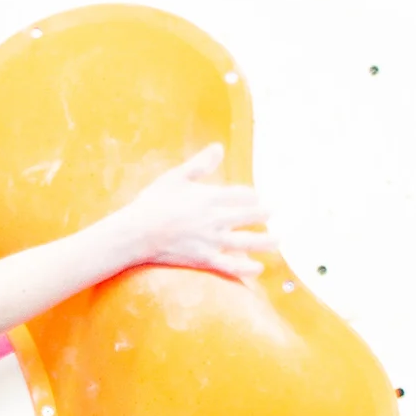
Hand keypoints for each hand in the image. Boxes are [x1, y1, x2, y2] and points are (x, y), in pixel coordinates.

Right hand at [112, 144, 265, 282]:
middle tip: (272, 212)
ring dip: (265, 241)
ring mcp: (212, 241)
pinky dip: (247, 268)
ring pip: (246, 241)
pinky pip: (231, 265)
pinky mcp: (205, 259)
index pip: (241, 195)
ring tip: (278, 240)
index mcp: (210, 197)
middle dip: (263, 213)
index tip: (255, 198)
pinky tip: (258, 268)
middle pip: (249, 216)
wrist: (137, 233)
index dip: (250, 196)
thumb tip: (219, 147)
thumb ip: (200, 164)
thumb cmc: (153, 203)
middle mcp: (216, 219)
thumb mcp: (176, 177)